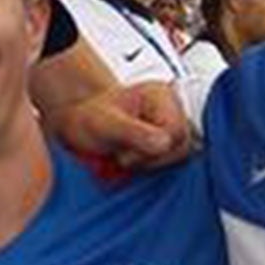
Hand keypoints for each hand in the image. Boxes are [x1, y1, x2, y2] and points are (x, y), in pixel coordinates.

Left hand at [50, 80, 189, 168]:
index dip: (152, 150)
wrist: (82, 124)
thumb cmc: (91, 118)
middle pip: (182, 146)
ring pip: (180, 159)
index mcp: (162, 96)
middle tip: (122, 156)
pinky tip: (135, 162)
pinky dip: (153, 169)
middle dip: (150, 158)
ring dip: (150, 165)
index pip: (176, 131)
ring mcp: (174, 128)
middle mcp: (173, 110)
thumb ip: (135, 132)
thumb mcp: (106, 124)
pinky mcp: (171, 146)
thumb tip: (164, 144)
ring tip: (126, 157)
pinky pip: (173, 165)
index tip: (123, 153)